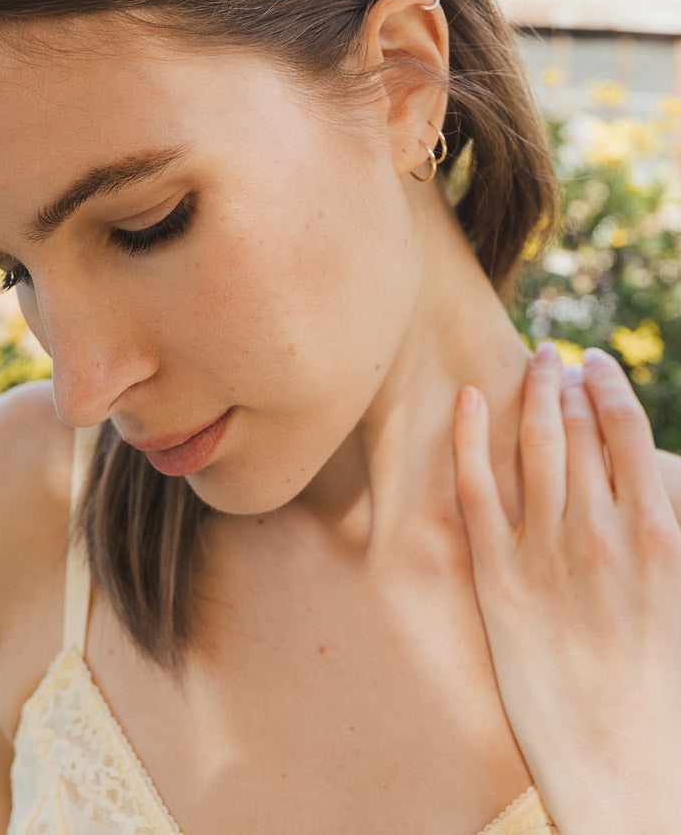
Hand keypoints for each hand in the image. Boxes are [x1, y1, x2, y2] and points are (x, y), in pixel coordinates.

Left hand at [452, 342, 680, 834]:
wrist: (628, 770)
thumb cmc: (667, 691)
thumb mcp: (680, 597)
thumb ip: (663, 531)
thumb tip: (652, 487)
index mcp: (659, 535)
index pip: (628, 429)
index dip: (608, 385)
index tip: (594, 363)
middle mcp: (602, 533)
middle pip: (578, 427)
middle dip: (565, 381)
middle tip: (555, 357)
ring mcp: (547, 554)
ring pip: (533, 446)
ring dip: (529, 394)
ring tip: (528, 367)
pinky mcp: (498, 582)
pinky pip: (476, 490)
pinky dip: (471, 437)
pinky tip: (468, 399)